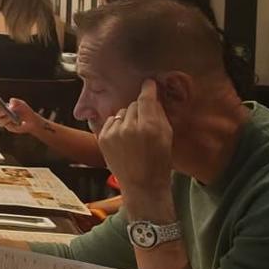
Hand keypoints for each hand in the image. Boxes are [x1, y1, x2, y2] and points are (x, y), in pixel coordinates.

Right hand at [0, 96, 51, 138]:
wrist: (31, 120)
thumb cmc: (25, 110)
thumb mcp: (22, 104)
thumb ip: (17, 101)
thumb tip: (11, 101)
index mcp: (3, 107)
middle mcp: (2, 115)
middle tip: (4, 112)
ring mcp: (4, 122)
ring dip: (5, 120)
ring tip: (11, 118)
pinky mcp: (9, 127)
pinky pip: (7, 126)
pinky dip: (12, 124)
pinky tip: (19, 122)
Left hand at [96, 79, 174, 195]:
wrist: (142, 185)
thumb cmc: (159, 162)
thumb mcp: (166, 137)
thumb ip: (159, 115)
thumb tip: (152, 96)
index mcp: (149, 126)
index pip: (146, 98)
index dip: (148, 89)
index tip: (148, 83)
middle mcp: (129, 127)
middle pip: (133, 105)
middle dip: (139, 110)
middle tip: (144, 124)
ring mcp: (114, 132)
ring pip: (121, 112)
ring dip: (127, 119)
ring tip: (133, 135)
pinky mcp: (102, 138)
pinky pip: (110, 122)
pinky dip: (116, 127)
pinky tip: (123, 140)